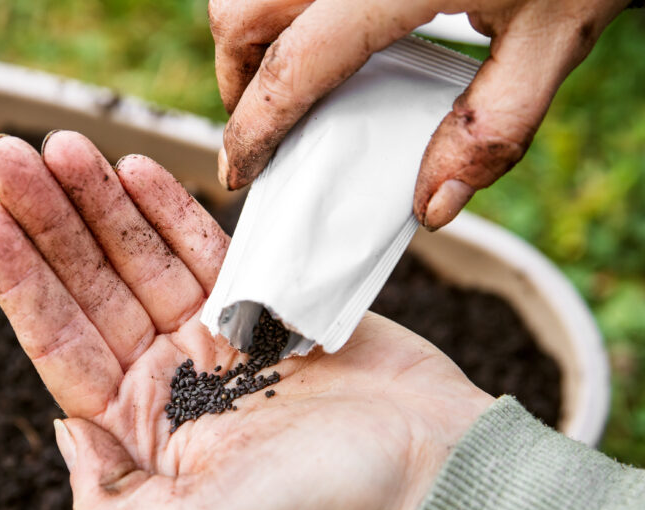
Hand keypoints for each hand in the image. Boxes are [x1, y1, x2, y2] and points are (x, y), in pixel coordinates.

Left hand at [0, 131, 492, 509]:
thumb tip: (60, 430)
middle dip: (47, 222)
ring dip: (98, 200)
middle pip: (90, 287)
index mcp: (143, 434)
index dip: (16, 279)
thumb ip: (109, 501)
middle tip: (5, 154)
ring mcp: (215, 339)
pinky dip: (167, 208)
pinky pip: (204, 246)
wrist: (434, 474)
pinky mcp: (265, 304)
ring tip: (58, 145)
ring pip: (139, 256)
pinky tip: (130, 168)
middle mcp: (170, 382)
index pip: (60, 345)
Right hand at [210, 0, 625, 227]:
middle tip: (264, 121)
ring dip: (252, 29)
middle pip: (243, 14)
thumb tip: (433, 203)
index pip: (291, 69)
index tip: (244, 170)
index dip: (255, 130)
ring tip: (284, 68)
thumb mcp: (557, 35)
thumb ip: (491, 126)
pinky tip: (314, 20)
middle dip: (238, 76)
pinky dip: (280, 0)